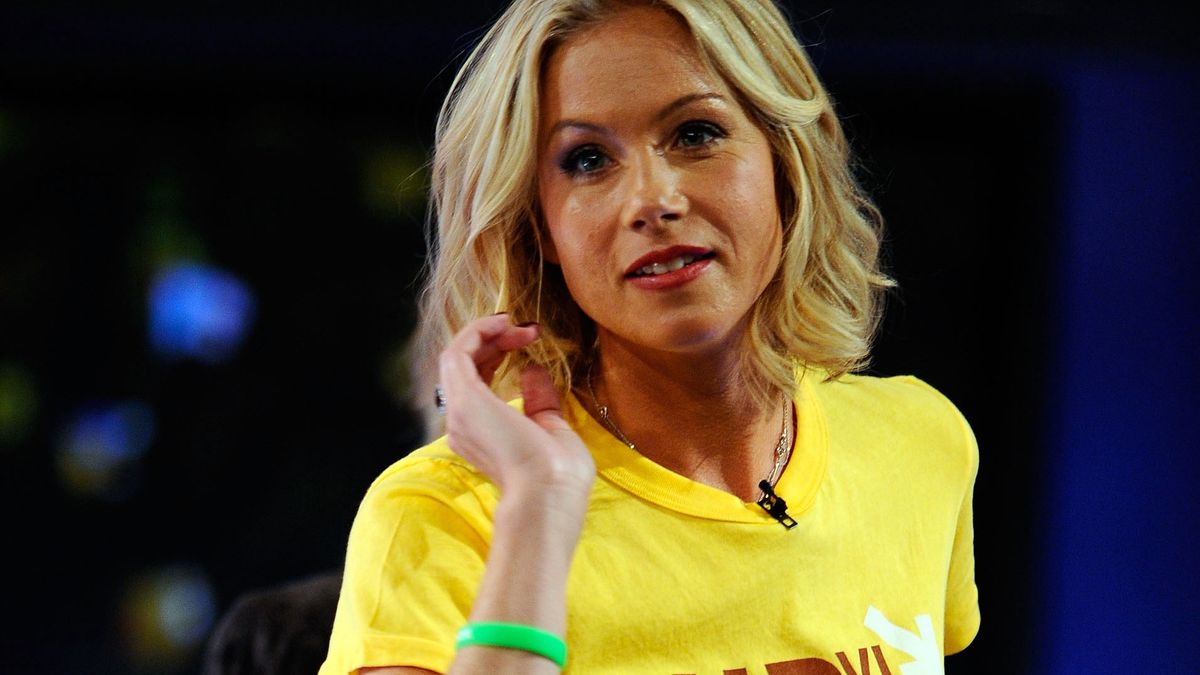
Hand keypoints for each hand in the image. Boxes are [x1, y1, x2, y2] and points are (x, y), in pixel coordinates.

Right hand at [438, 314, 595, 501]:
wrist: (549, 495)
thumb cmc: (557, 476)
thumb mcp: (551, 427)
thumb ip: (538, 400)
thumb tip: (532, 370)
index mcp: (480, 434)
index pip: (476, 382)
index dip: (498, 354)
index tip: (528, 340)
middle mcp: (462, 424)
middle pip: (465, 366)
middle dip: (494, 340)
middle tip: (526, 330)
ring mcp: (460, 412)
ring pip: (457, 357)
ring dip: (486, 333)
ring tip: (514, 324)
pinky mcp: (465, 400)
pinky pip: (457, 353)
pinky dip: (477, 332)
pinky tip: (501, 323)